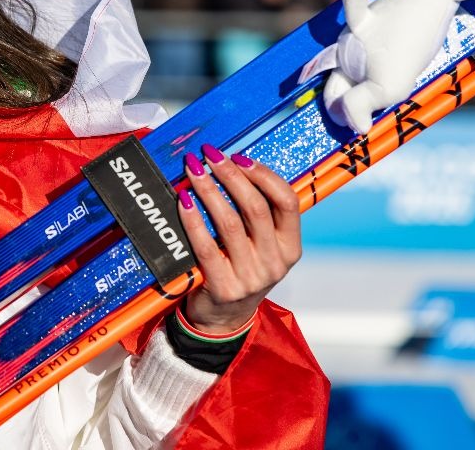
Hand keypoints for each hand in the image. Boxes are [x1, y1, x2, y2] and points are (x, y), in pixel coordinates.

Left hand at [175, 145, 301, 333]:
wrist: (224, 319)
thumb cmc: (241, 269)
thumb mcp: (262, 246)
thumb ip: (256, 213)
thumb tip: (232, 165)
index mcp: (291, 247)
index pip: (287, 202)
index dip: (263, 175)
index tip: (239, 157)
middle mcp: (275, 262)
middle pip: (255, 207)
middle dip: (230, 175)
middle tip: (209, 155)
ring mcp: (250, 277)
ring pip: (229, 223)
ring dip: (209, 190)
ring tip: (193, 170)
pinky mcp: (224, 287)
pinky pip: (205, 246)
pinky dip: (193, 220)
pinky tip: (183, 201)